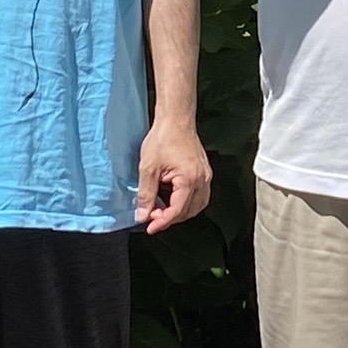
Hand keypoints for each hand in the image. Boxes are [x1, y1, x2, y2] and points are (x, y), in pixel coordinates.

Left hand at [134, 114, 211, 233]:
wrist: (176, 119)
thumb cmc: (163, 138)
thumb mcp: (148, 168)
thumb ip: (146, 194)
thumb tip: (142, 215)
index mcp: (189, 179)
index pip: (177, 210)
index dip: (162, 222)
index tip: (149, 228)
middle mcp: (202, 180)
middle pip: (188, 212)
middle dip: (170, 218)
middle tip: (151, 216)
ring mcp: (206, 177)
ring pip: (196, 206)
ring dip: (180, 213)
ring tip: (161, 211)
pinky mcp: (204, 173)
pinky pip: (199, 197)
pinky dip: (187, 204)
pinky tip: (174, 201)